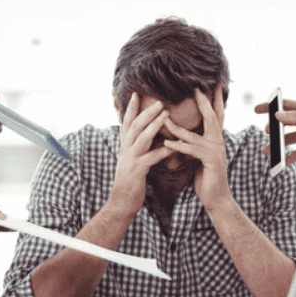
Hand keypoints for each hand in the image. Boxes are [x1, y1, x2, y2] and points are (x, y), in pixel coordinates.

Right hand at [109, 92, 174, 217]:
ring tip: (166, 114)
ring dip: (154, 124)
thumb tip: (143, 139)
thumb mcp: (130, 162)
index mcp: (124, 147)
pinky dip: (164, 150)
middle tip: (159, 100)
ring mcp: (130, 159)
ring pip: (142, 137)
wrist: (121, 203)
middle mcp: (125, 150)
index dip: (131, 108)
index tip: (136, 93)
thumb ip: (135, 149)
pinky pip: (152, 157)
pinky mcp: (137, 170)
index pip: (127, 123)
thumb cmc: (130, 183)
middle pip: (135, 125)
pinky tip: (174, 146)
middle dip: (146, 111)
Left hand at [163, 85, 230, 210]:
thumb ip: (194, 144)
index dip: (214, 100)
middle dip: (204, 101)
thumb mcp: (199, 157)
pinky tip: (167, 143)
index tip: (212, 85)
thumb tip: (183, 135)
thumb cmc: (206, 178)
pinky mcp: (210, 161)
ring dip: (177, 127)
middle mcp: (218, 142)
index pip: (216, 115)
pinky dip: (178, 146)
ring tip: (164, 118)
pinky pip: (191, 150)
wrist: (216, 198)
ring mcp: (216, 151)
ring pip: (194, 135)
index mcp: (216, 140)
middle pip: (212, 117)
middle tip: (196, 87)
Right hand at [254, 99, 295, 164]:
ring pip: (288, 141)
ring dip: (277, 145)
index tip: (256, 109)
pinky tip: (280, 162)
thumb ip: (295, 117)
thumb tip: (276, 117)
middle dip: (273, 128)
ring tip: (266, 150)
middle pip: (283, 125)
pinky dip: (289, 158)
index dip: (269, 107)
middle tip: (266, 131)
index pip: (283, 107)